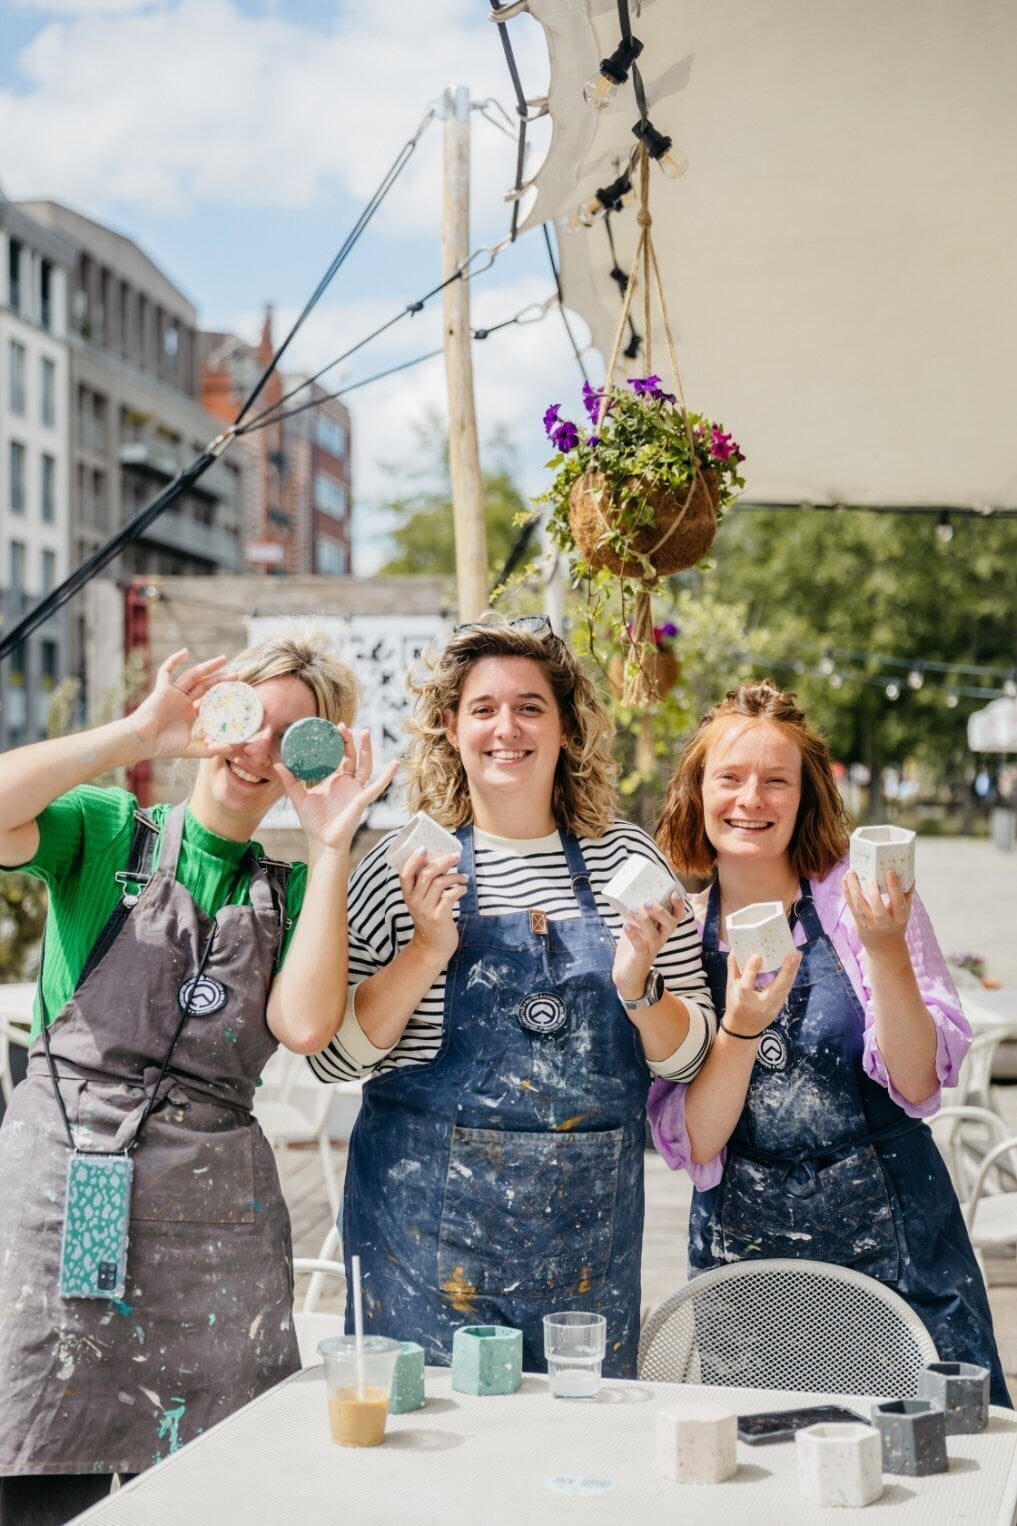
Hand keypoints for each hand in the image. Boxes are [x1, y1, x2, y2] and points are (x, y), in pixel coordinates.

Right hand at [129, 649, 232, 759]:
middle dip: (221, 679)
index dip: (225, 697)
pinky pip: (167, 671)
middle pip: (206, 686)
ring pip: (193, 676)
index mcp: (192, 714)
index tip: (239, 692)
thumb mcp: (192, 749)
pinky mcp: (162, 689)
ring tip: (223, 660)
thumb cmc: (164, 747)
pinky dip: (174, 660)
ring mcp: (174, 694)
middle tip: (237, 674)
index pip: (212, 702)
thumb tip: (232, 747)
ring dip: (207, 667)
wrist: (142, 742)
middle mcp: (185, 702)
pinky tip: (185, 652)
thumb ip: (211, 749)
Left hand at [275, 727, 397, 852]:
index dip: (338, 743)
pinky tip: (395, 764)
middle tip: (344, 726)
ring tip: (365, 733)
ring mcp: (356, 790)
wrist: (322, 842)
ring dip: (367, 750)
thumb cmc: (314, 822)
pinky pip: (377, 787)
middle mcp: (348, 783)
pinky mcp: (362, 800)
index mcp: (335, 780)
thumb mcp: (299, 797)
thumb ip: (290, 781)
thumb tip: (277, 764)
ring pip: (365, 765)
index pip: (339, 757)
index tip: (332, 728)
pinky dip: (387, 776)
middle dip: (350, 741)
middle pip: (353, 756)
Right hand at [401, 848, 466, 966]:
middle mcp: (414, 901)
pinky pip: (450, 896)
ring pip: (440, 882)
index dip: (413, 859)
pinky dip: (459, 889)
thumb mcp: (422, 902)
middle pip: (427, 874)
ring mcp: (426, 910)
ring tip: (463, 877)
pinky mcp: (439, 917)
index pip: (405, 874)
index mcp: (408, 895)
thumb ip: (426, 885)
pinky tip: (463, 889)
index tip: (424, 848)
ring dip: (455, 876)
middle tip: (456, 856)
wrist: (432, 946)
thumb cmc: (430, 919)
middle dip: (443, 861)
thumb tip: (441, 861)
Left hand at [613, 889, 687, 1002]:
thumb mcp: (636, 927)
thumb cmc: (633, 947)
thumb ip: (636, 914)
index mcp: (662, 930)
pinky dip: (633, 935)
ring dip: (643, 919)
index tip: (673, 892)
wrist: (627, 976)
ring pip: (653, 934)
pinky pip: (640, 945)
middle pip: (670, 924)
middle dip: (661, 911)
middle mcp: (660, 938)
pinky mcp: (640, 958)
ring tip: (632, 908)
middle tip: (647, 901)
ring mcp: (651, 949)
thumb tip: (628, 893)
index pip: (676, 916)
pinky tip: (625, 925)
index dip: (678, 905)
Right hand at [722, 949, 800, 1037]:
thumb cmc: (735, 1006)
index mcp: (743, 999)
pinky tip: (794, 966)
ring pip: (785, 988)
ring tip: (797, 955)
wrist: (744, 1029)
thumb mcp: (730, 988)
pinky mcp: (779, 1006)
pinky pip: (786, 990)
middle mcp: (760, 1004)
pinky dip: (791, 977)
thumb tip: (735, 949)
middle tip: (793, 954)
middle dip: (786, 970)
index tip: (757, 956)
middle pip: (776, 987)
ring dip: (793, 971)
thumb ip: (733, 969)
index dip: (751, 971)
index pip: (746, 985)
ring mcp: (772, 1007)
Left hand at [843, 868, 911, 953]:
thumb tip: (909, 873)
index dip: (894, 888)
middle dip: (874, 893)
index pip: (899, 902)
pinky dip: (847, 892)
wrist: (885, 948)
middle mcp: (884, 923)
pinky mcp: (858, 924)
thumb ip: (906, 894)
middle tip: (870, 878)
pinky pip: (851, 906)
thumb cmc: (896, 924)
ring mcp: (869, 924)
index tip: (890, 872)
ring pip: (860, 906)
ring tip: (851, 872)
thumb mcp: (905, 912)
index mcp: (900, 918)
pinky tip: (845, 880)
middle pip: (878, 909)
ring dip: (853, 888)